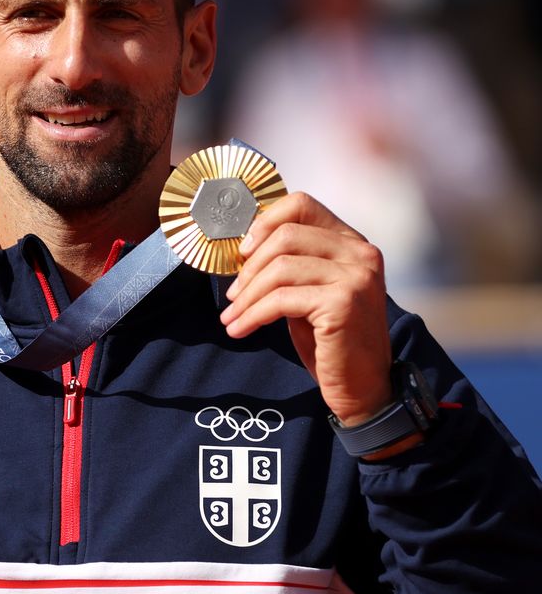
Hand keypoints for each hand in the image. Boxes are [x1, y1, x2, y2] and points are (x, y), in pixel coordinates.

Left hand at [218, 192, 392, 424]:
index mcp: (352, 242)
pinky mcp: (343, 303)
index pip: (302, 205)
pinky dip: (252, 314)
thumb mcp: (309, 291)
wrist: (362, 387)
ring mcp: (356, 276)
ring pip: (279, 268)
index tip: (242, 252)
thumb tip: (243, 248)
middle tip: (232, 296)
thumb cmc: (329, 339)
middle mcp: (360, 253)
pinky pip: (281, 299)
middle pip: (285, 235)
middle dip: (249, 268)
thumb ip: (290, 263)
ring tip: (231, 317)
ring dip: (246, 296)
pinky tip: (240, 330)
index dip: (265, 223)